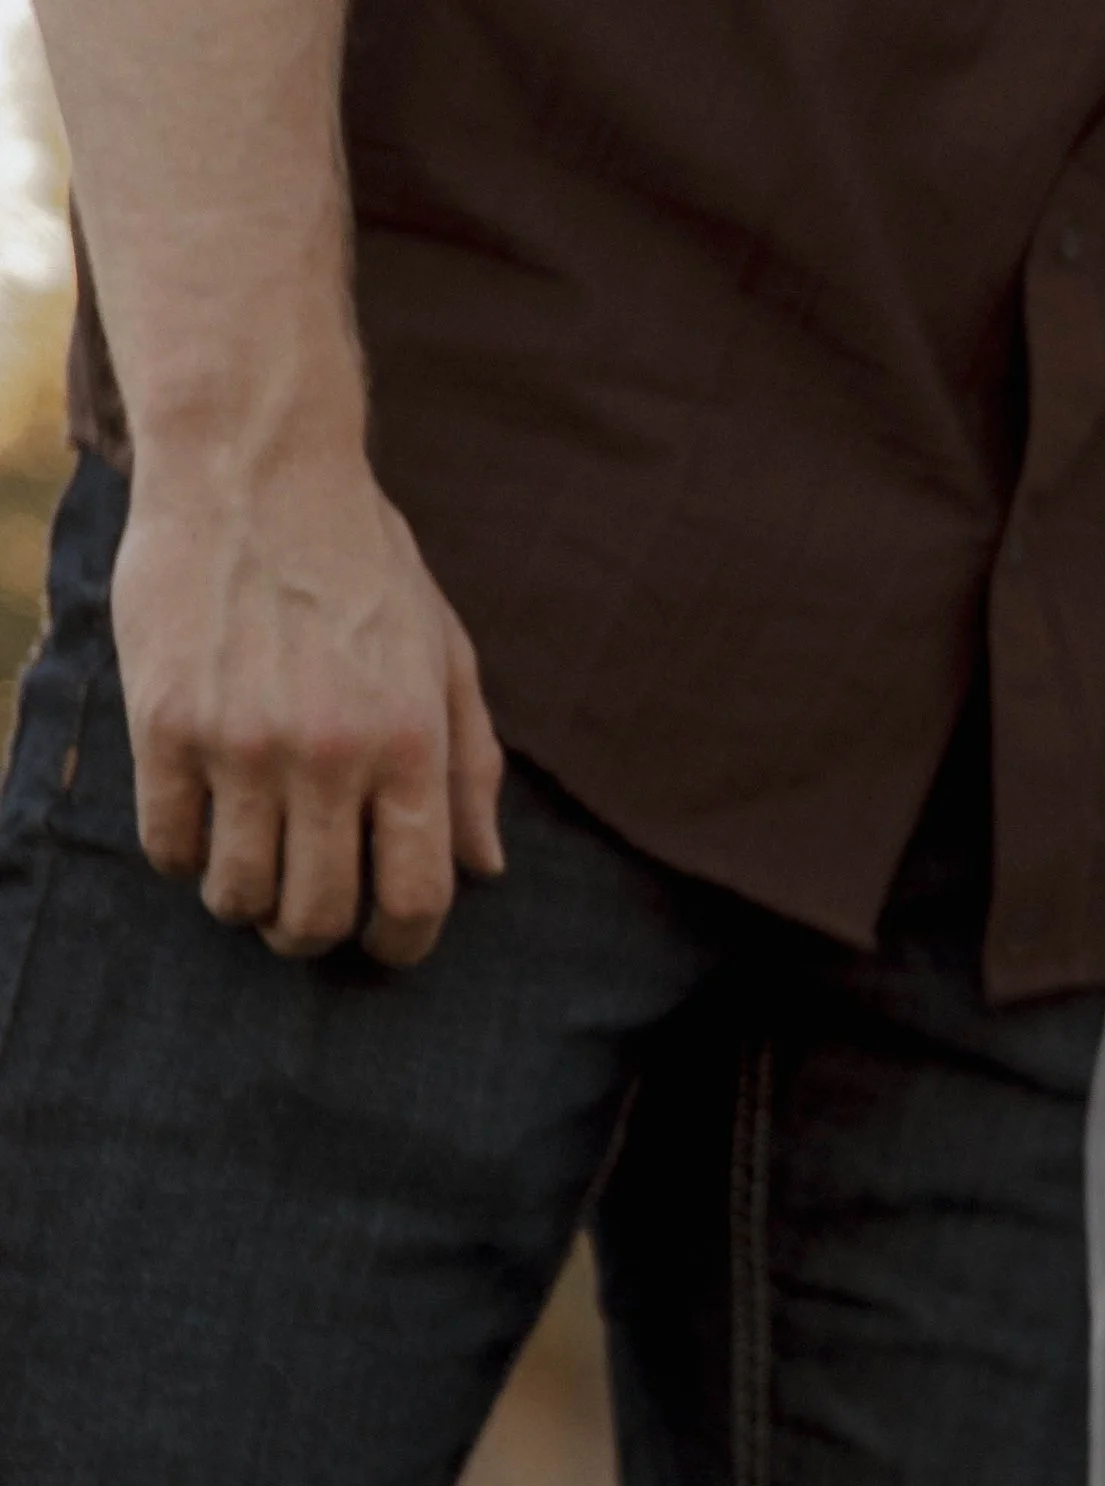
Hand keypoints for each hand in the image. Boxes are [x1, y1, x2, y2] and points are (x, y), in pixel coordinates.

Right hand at [113, 427, 505, 965]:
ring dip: (243, 907)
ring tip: (246, 882)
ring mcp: (245, 742)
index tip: (383, 946)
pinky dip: (181, 858)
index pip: (415, 897)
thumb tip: (485, 870)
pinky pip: (168, 842)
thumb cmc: (361, 563)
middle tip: (300, 921)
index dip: (401, 944)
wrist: (255, 466)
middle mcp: (331, 754)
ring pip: (239, 892)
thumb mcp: (443, 654)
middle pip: (320, 913)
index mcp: (410, 744)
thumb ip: (470, 766)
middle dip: (311, 937)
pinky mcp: (166, 722)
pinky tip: (194, 834)